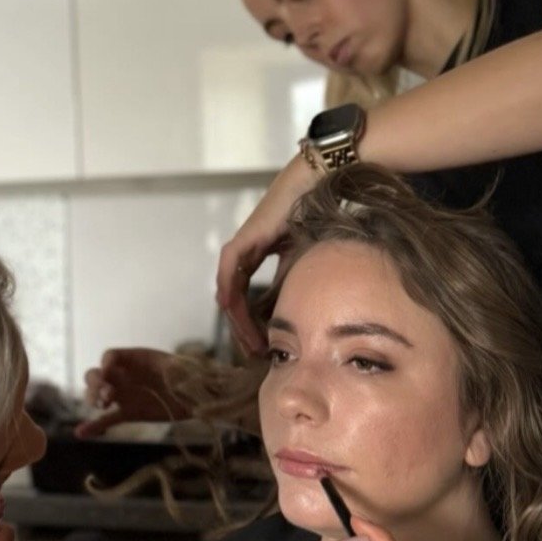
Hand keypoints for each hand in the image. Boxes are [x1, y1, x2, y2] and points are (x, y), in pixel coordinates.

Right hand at [76, 348, 188, 437]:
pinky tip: (80, 432)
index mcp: (134, 359)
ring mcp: (124, 395)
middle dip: (96, 383)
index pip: (111, 356)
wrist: (195, 397)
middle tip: (108, 396)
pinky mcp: (128, 413)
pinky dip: (94, 426)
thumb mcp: (178, 367)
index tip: (108, 371)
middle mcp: (123, 375)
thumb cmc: (187, 375)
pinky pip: (107, 420)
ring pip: (97, 394)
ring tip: (103, 405)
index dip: (106, 363)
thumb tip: (164, 370)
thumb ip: (168, 367)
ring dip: (93, 398)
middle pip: (97, 374)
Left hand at [216, 153, 321, 355]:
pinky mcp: (242, 241)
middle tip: (253, 354)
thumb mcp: (300, 262)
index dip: (252, 325)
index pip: (246, 298)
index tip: (262, 346)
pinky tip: (234, 312)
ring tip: (249, 342)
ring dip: (236, 320)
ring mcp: (240, 248)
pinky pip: (228, 273)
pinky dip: (229, 294)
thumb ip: (288, 285)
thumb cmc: (312, 219)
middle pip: (233, 301)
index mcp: (254, 259)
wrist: (313, 186)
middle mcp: (243, 256)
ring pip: (228, 292)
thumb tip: (289, 315)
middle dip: (242, 330)